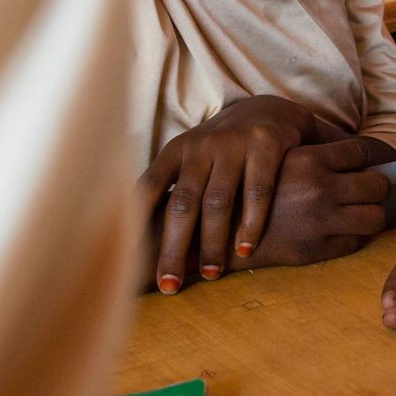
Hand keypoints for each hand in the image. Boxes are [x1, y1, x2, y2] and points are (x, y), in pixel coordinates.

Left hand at [137, 96, 317, 293]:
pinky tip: (245, 249)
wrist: (268, 110)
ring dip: (212, 242)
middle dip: (174, 248)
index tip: (129, 266)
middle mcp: (200, 146)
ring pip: (218, 200)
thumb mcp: (189, 160)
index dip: (137, 228)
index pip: (148, 190)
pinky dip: (251, 222)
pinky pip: (257, 190)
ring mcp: (233, 144)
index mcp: (175, 152)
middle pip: (182, 203)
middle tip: (169, 285)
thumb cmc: (220, 150)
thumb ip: (167, 191)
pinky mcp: (265, 144)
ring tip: (211, 274)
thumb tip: (128, 239)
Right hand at [229, 136, 393, 270]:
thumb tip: (356, 148)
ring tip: (360, 212)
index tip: (358, 168)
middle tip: (367, 191)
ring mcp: (320, 221)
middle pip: (379, 185)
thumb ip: (314, 148)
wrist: (217, 231)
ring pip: (377, 217)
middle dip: (376, 187)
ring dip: (371, 214)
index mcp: (309, 159)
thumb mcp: (277, 156)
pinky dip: (355, 236)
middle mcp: (319, 188)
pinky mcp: (317, 249)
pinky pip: (357, 242)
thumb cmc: (247, 187)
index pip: (362, 154)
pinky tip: (341, 230)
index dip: (363, 161)